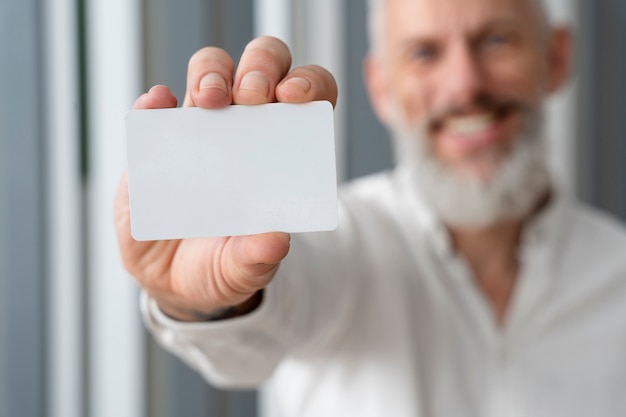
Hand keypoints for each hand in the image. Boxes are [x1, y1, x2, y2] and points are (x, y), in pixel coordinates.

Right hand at [115, 36, 337, 320]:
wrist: (177, 279)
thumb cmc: (223, 264)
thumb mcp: (243, 269)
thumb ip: (258, 258)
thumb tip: (275, 241)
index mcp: (280, 150)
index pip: (305, 96)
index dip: (308, 84)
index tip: (295, 96)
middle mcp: (244, 128)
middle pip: (260, 68)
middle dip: (259, 67)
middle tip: (250, 96)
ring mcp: (199, 129)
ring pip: (210, 71)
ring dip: (211, 73)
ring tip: (208, 99)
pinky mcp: (157, 141)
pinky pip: (155, 107)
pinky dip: (156, 101)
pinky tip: (158, 104)